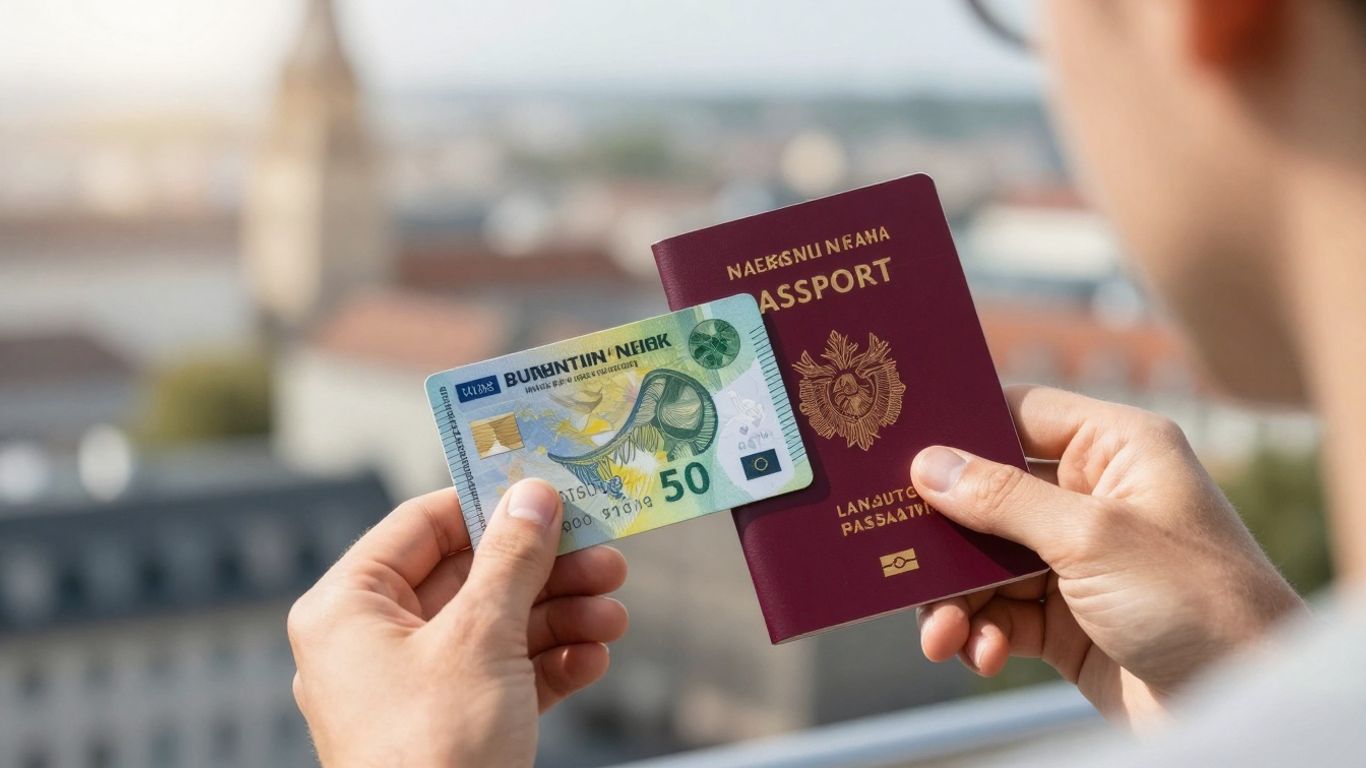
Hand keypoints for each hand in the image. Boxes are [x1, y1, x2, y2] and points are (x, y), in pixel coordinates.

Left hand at [288, 479, 628, 766]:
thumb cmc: (434, 750)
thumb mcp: (480, 639)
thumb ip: (511, 560)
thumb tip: (533, 495)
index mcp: (348, 609)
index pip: (422, 525)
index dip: (489, 504)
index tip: (551, 491)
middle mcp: (373, 642)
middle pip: (470, 577)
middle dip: (545, 570)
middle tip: (605, 556)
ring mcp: (412, 687)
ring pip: (494, 627)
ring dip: (560, 616)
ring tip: (614, 615)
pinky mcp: (449, 726)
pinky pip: (502, 676)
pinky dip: (549, 664)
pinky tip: (593, 658)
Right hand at [911, 385, 1302, 725]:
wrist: (1243, 702)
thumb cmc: (1195, 600)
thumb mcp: (1091, 536)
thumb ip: (1004, 498)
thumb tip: (929, 464)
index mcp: (1116, 449)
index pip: (1020, 414)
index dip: (961, 428)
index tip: (899, 445)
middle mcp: (1094, 497)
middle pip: (989, 496)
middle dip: (946, 533)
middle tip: (899, 550)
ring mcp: (1079, 560)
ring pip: (986, 562)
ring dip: (955, 597)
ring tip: (941, 632)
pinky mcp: (1067, 619)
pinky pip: (1000, 613)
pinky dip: (981, 632)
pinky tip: (980, 653)